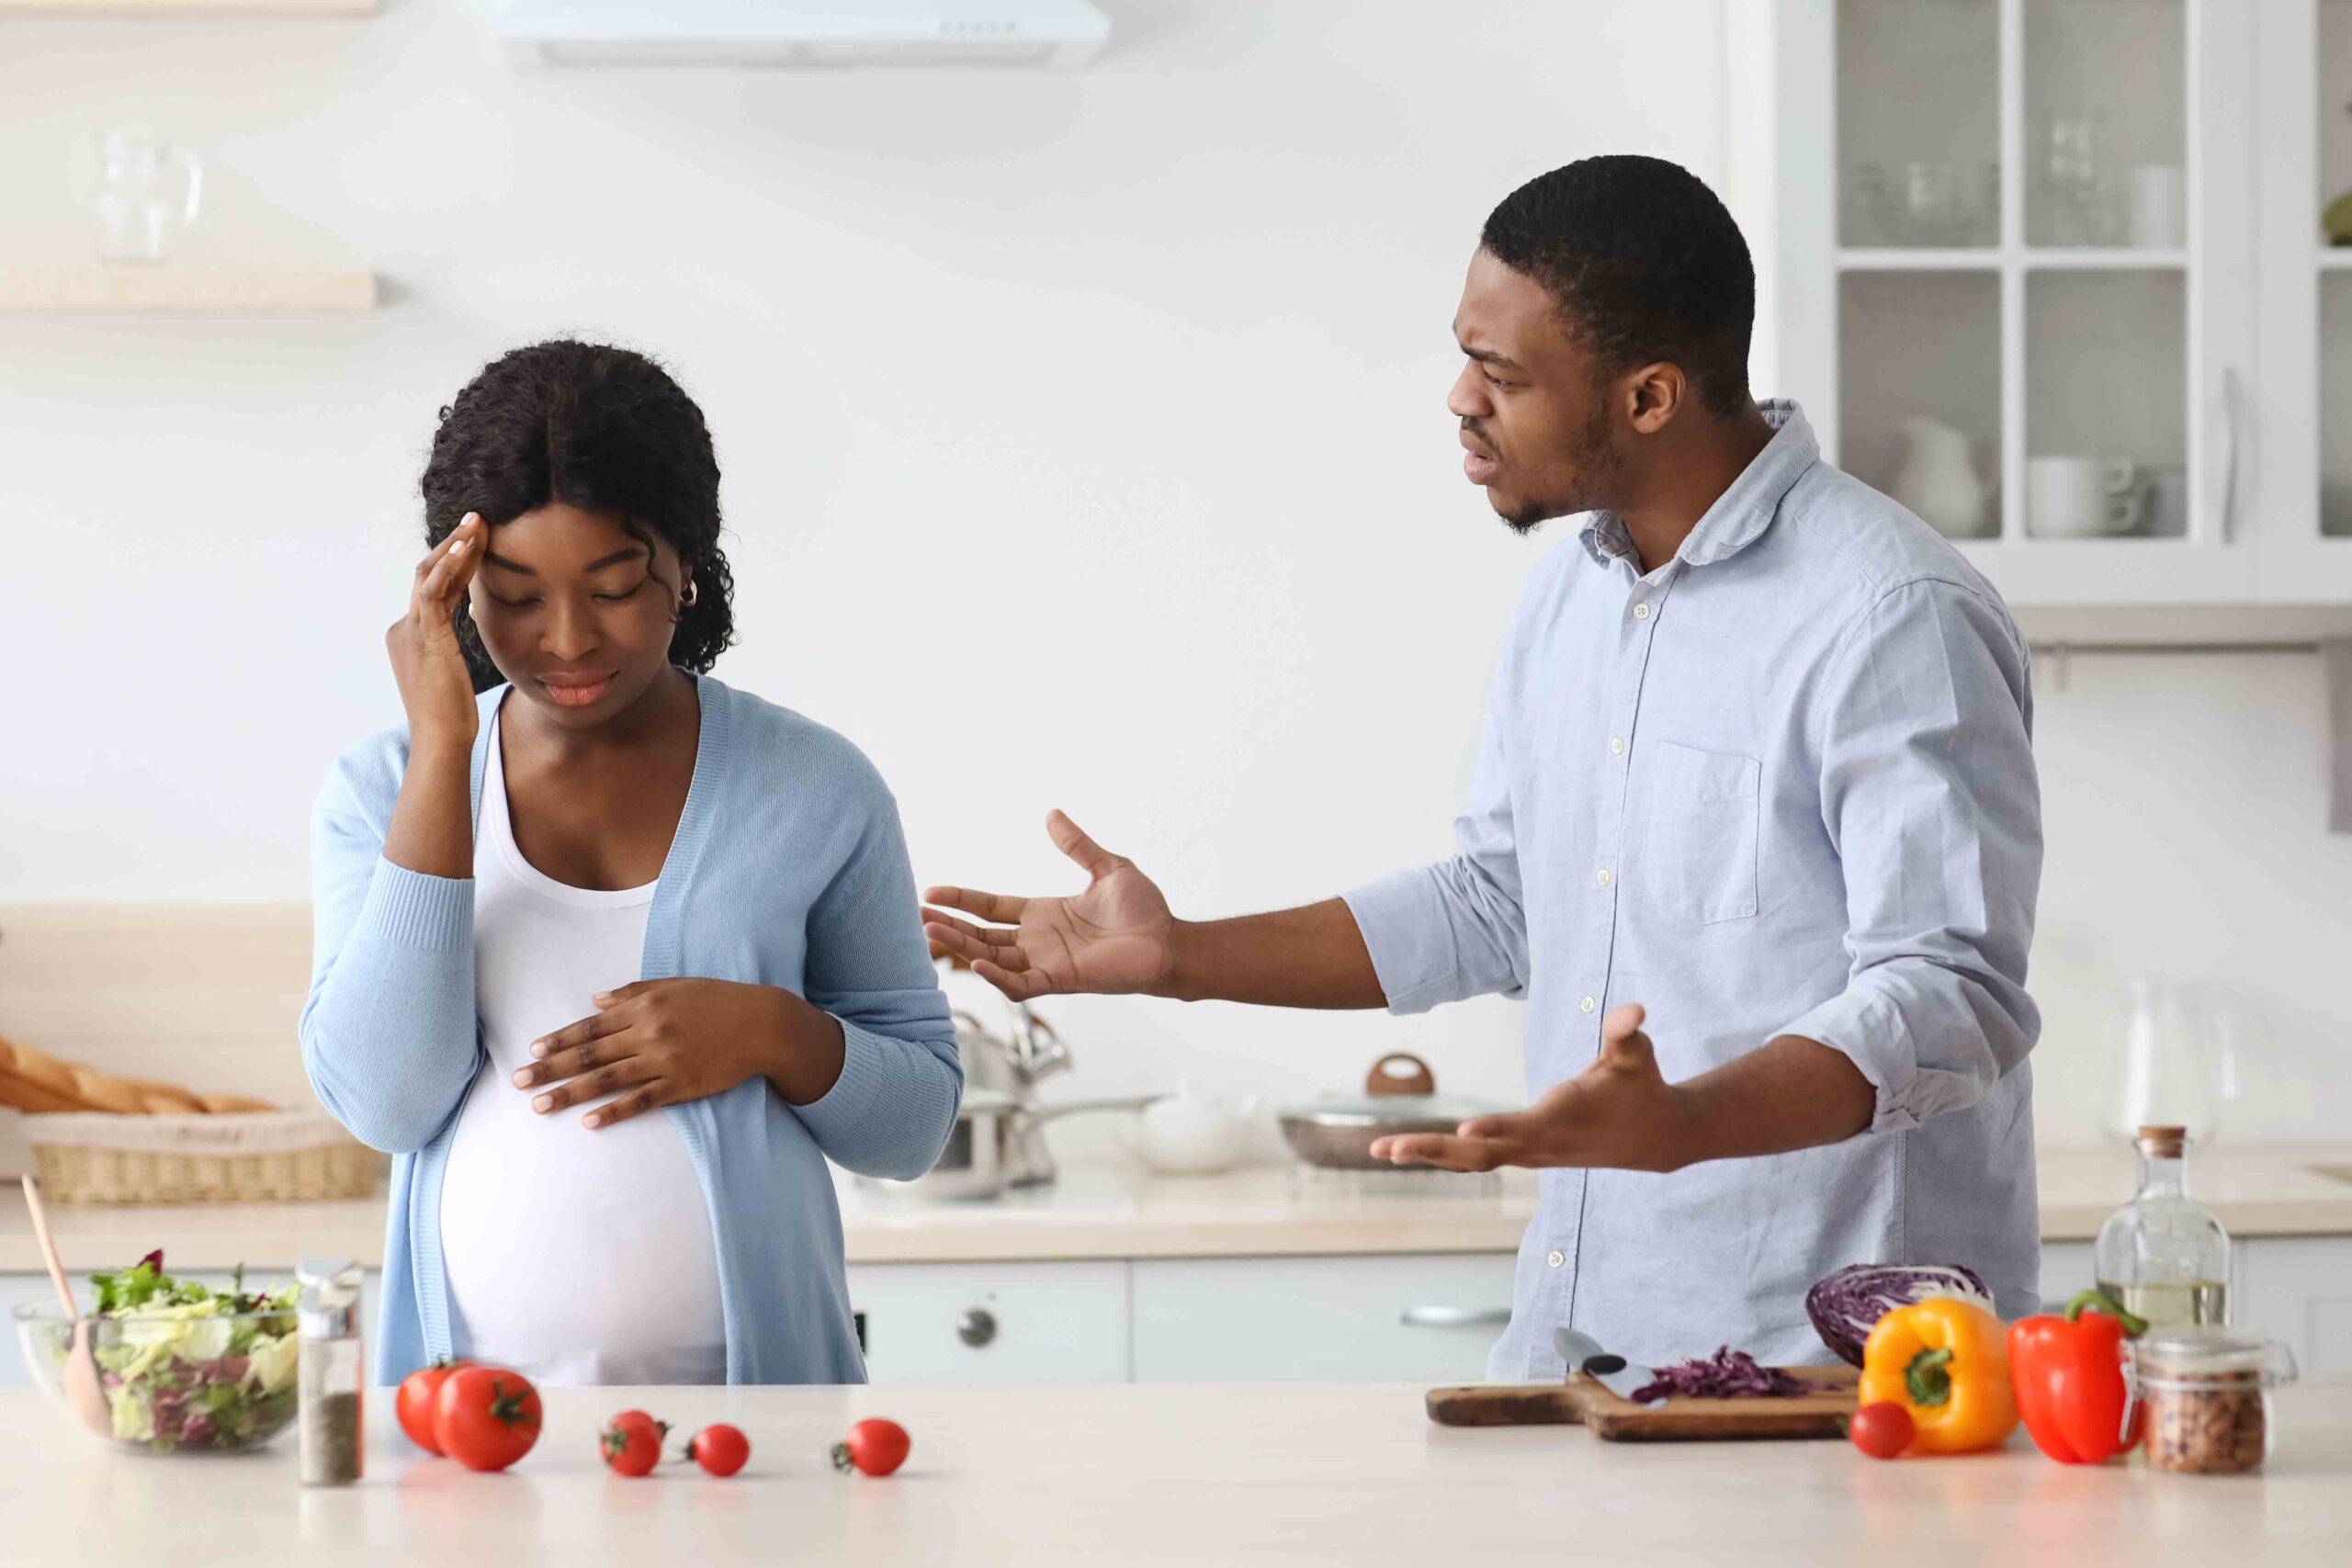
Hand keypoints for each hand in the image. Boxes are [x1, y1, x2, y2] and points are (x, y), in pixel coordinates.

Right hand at [387, 512, 485, 751]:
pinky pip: (433, 590)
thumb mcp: (453, 671)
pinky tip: (468, 547)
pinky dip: (449, 566)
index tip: (479, 544)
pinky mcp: (424, 636)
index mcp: (411, 636)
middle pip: (427, 574)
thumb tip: (474, 625)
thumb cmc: (453, 715)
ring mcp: (410, 630)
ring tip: (476, 523)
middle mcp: (403, 628)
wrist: (441, 740)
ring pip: (428, 574)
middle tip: (476, 520)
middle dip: (452, 545)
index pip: (435, 589)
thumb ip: (454, 646)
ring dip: (454, 546)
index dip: (457, 565)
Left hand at [509, 978, 843, 1127]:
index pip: (592, 1025)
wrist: (764, 1024)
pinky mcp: (682, 1085)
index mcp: (645, 1005)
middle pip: (590, 1053)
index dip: (561, 1038)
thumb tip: (597, 1000)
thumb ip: (635, 991)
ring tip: (539, 1105)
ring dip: (570, 1092)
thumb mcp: (676, 985)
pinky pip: (641, 1101)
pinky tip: (589, 1122)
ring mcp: (665, 1060)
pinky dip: (614, 1111)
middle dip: (550, 1067)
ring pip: (607, 1079)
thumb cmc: (720, 1000)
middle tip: (517, 1081)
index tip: (533, 1049)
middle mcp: (649, 1032)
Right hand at [922, 811, 1177, 1001]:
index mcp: (1043, 913)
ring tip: (930, 933)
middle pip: (981, 934)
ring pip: (991, 958)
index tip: (931, 890)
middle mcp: (1038, 940)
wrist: (1169, 941)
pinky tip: (975, 963)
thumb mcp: (1107, 867)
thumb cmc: (1144, 910)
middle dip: (949, 926)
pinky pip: (1020, 983)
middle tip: (916, 916)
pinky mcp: (1061, 980)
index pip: (991, 907)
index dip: (962, 899)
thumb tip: (1052, 814)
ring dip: (961, 947)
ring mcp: (1046, 962)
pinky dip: (997, 976)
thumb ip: (1077, 845)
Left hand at [1368, 1005, 1698, 1173]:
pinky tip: (1405, 1150)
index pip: (1525, 1127)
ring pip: (1473, 1161)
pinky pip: (1477, 1159)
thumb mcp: (1637, 1053)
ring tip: (1380, 1150)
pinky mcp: (1525, 1153)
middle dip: (1435, 1151)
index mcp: (1565, 1116)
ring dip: (1428, 1156)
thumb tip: (1632, 1010)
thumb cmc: (1640, 1086)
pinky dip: (1442, 1155)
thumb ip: (1627, 1032)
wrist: (1655, 1137)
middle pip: (1482, 1154)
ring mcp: (1531, 1153)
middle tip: (1388, 1149)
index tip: (1464, 1130)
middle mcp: (1542, 1142)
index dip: (1497, 1128)